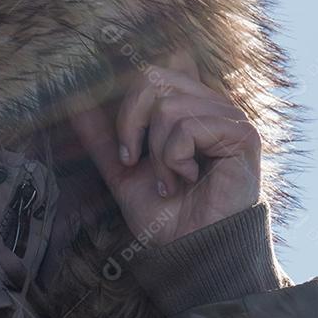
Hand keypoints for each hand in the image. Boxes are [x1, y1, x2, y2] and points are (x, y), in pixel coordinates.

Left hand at [67, 53, 261, 245]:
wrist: (190, 249)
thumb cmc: (165, 215)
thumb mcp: (122, 172)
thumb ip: (102, 138)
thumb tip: (75, 103)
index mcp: (186, 108)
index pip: (155, 68)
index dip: (130, 95)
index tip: (123, 144)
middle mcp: (209, 106)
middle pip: (154, 77)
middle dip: (130, 123)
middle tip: (133, 161)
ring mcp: (229, 118)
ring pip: (168, 106)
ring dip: (157, 153)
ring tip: (170, 180)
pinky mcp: (242, 135)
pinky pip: (188, 127)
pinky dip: (176, 158)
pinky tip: (189, 179)